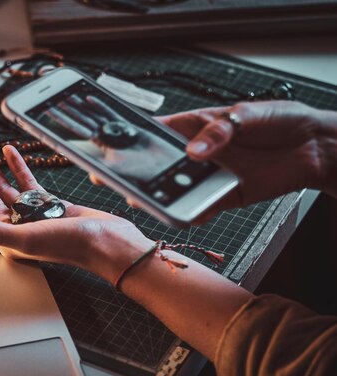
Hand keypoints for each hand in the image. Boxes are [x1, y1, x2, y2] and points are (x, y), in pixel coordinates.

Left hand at [0, 140, 152, 282]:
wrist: (106, 242)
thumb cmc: (69, 245)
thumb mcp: (24, 238)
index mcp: (2, 235)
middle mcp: (12, 224)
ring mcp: (29, 213)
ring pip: (1, 184)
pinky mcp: (47, 204)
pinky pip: (26, 182)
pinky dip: (16, 166)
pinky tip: (10, 152)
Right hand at [92, 101, 336, 222]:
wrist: (315, 146)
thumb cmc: (280, 121)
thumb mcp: (247, 115)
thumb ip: (219, 131)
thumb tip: (194, 151)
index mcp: (194, 126)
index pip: (154, 133)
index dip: (129, 141)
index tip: (107, 148)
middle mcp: (196, 153)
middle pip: (158, 167)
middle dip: (134, 175)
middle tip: (114, 181)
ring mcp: (208, 176)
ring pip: (175, 190)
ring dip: (160, 197)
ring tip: (146, 200)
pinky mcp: (224, 196)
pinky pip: (201, 208)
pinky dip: (192, 214)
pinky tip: (185, 214)